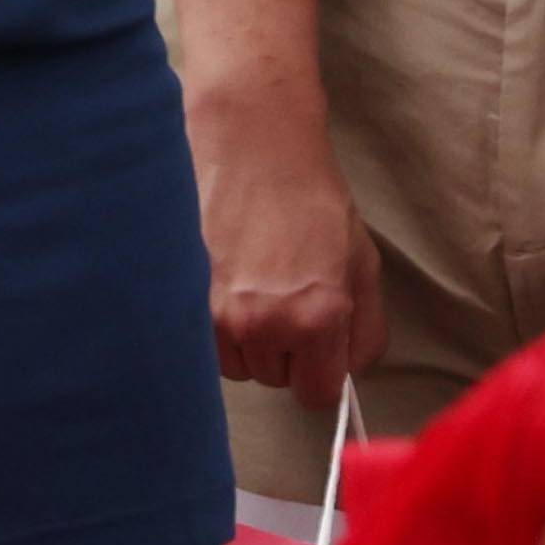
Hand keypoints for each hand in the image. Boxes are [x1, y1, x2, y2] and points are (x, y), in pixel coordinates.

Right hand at [187, 71, 379, 406]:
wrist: (251, 149)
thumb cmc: (309, 198)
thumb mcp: (362, 263)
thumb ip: (364, 327)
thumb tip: (349, 368)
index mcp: (317, 318)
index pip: (315, 395)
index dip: (320, 375)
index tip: (318, 356)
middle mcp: (262, 325)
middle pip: (273, 380)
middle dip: (284, 353)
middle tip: (287, 303)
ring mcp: (213, 314)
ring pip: (234, 364)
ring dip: (246, 342)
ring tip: (253, 292)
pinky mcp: (179, 297)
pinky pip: (202, 340)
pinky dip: (213, 326)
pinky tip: (225, 286)